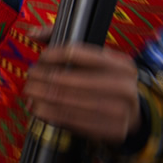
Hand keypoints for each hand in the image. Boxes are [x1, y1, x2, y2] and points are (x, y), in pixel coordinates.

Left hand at [24, 43, 140, 143]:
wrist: (132, 114)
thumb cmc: (104, 81)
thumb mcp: (96, 60)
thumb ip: (64, 42)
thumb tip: (33, 33)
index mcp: (120, 64)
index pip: (75, 53)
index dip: (52, 55)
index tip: (40, 59)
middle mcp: (123, 86)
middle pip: (68, 79)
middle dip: (43, 77)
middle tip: (31, 77)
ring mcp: (119, 110)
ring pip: (67, 100)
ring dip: (41, 96)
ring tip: (30, 92)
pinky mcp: (111, 129)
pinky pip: (71, 120)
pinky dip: (49, 114)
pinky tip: (38, 108)